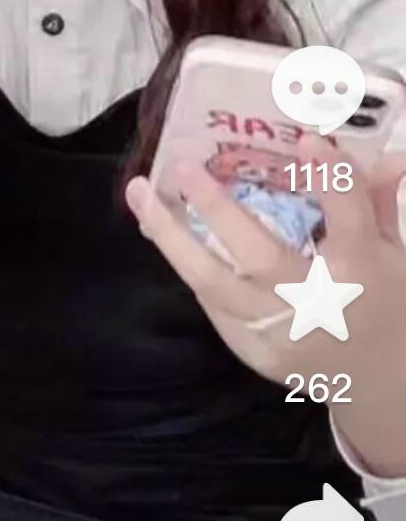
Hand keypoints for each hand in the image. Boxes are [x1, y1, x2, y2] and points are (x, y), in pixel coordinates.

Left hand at [126, 154, 405, 392]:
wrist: (377, 380)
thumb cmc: (383, 300)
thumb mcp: (392, 250)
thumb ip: (374, 198)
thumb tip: (385, 148)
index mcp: (363, 271)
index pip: (348, 219)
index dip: (331, 178)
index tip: (307, 140)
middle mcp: (317, 304)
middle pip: (262, 255)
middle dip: (218, 209)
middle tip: (183, 166)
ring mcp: (279, 334)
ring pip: (216, 284)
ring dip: (171, 237)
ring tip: (139, 194)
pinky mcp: (255, 353)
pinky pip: (213, 304)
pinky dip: (189, 266)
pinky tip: (164, 231)